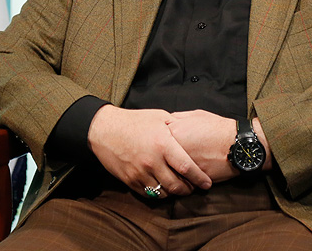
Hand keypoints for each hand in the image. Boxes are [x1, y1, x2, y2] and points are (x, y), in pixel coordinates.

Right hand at [87, 105, 211, 196]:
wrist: (104, 129)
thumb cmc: (133, 121)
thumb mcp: (158, 117)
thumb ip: (176, 126)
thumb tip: (191, 131)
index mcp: (163, 144)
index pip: (187, 167)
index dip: (199, 178)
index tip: (207, 183)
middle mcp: (152, 161)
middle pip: (177, 185)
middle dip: (188, 189)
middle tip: (193, 187)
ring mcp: (140, 172)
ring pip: (163, 192)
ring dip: (173, 192)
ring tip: (178, 187)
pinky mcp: (130, 180)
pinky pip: (148, 194)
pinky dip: (158, 193)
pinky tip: (162, 187)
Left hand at [166, 111, 272, 181]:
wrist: (238, 144)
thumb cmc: (218, 128)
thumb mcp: (195, 115)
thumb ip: (177, 118)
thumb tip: (166, 121)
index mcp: (173, 132)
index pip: (154, 141)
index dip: (156, 145)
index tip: (158, 146)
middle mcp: (175, 150)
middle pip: (158, 159)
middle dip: (159, 161)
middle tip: (161, 162)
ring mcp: (183, 166)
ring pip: (168, 173)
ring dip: (168, 174)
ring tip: (171, 172)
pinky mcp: (193, 179)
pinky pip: (182, 182)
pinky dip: (182, 182)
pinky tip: (185, 178)